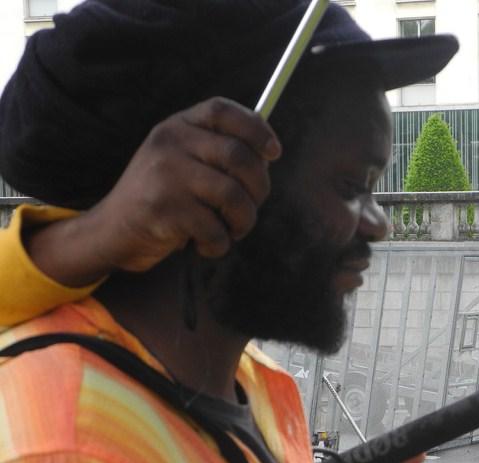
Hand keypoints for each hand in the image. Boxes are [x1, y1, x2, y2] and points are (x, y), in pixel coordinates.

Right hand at [88, 97, 280, 270]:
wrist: (113, 230)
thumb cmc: (165, 198)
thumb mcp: (184, 162)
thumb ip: (219, 153)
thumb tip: (268, 153)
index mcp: (178, 127)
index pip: (221, 111)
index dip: (256, 128)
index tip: (275, 153)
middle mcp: (169, 143)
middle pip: (239, 157)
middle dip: (259, 189)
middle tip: (251, 208)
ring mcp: (165, 174)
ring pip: (233, 195)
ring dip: (244, 221)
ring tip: (232, 230)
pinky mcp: (163, 208)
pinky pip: (215, 229)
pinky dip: (220, 244)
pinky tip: (205, 245)